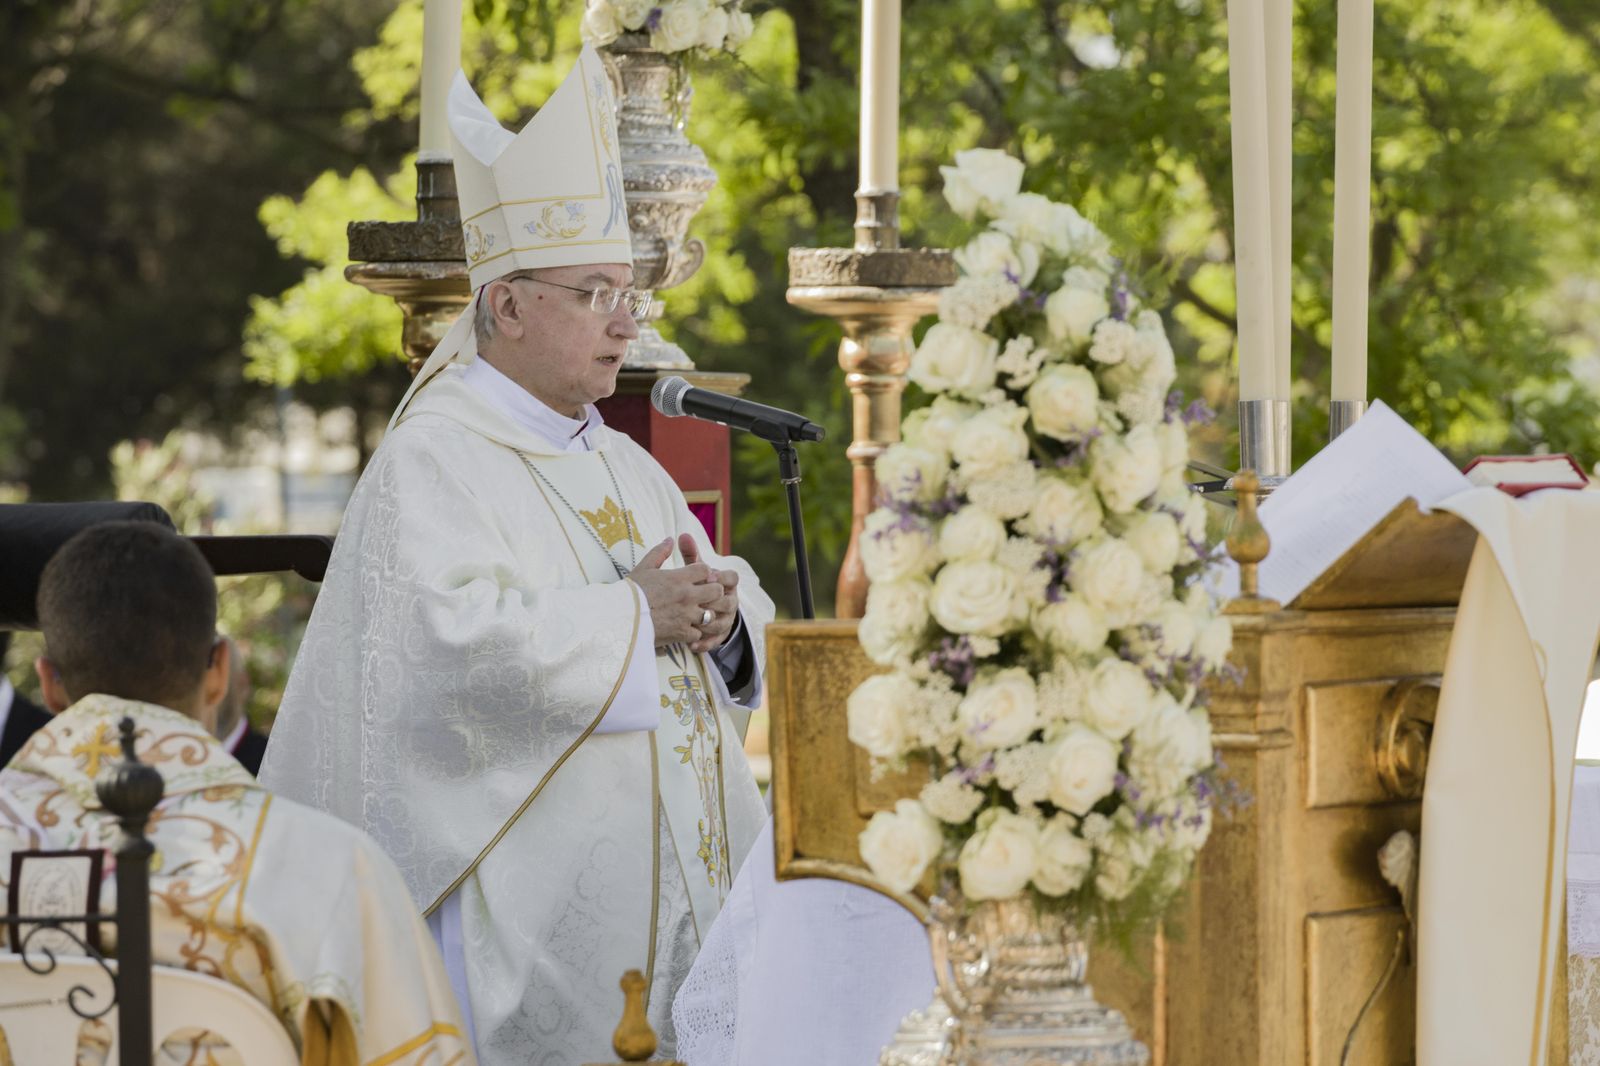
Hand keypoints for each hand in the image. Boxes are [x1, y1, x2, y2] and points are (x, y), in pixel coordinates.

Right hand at [627, 536, 722, 648]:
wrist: (620, 619)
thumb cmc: (630, 592)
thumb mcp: (643, 568)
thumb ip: (659, 552)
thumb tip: (670, 540)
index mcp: (679, 578)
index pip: (706, 569)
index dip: (703, 571)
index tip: (696, 576)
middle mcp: (687, 596)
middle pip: (716, 590)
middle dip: (712, 591)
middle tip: (703, 594)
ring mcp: (686, 616)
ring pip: (711, 614)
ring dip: (705, 614)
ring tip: (695, 614)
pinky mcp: (682, 633)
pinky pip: (698, 634)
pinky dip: (694, 633)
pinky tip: (686, 630)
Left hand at [680, 533, 739, 653]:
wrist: (704, 607)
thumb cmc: (698, 585)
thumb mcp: (694, 571)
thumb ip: (690, 555)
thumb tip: (682, 535)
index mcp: (726, 583)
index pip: (733, 578)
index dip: (722, 577)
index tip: (708, 577)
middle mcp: (730, 601)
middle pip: (729, 602)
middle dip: (714, 603)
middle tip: (698, 604)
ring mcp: (726, 619)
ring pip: (723, 622)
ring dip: (708, 624)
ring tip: (692, 626)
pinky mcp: (720, 634)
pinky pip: (716, 640)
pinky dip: (705, 643)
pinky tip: (691, 645)